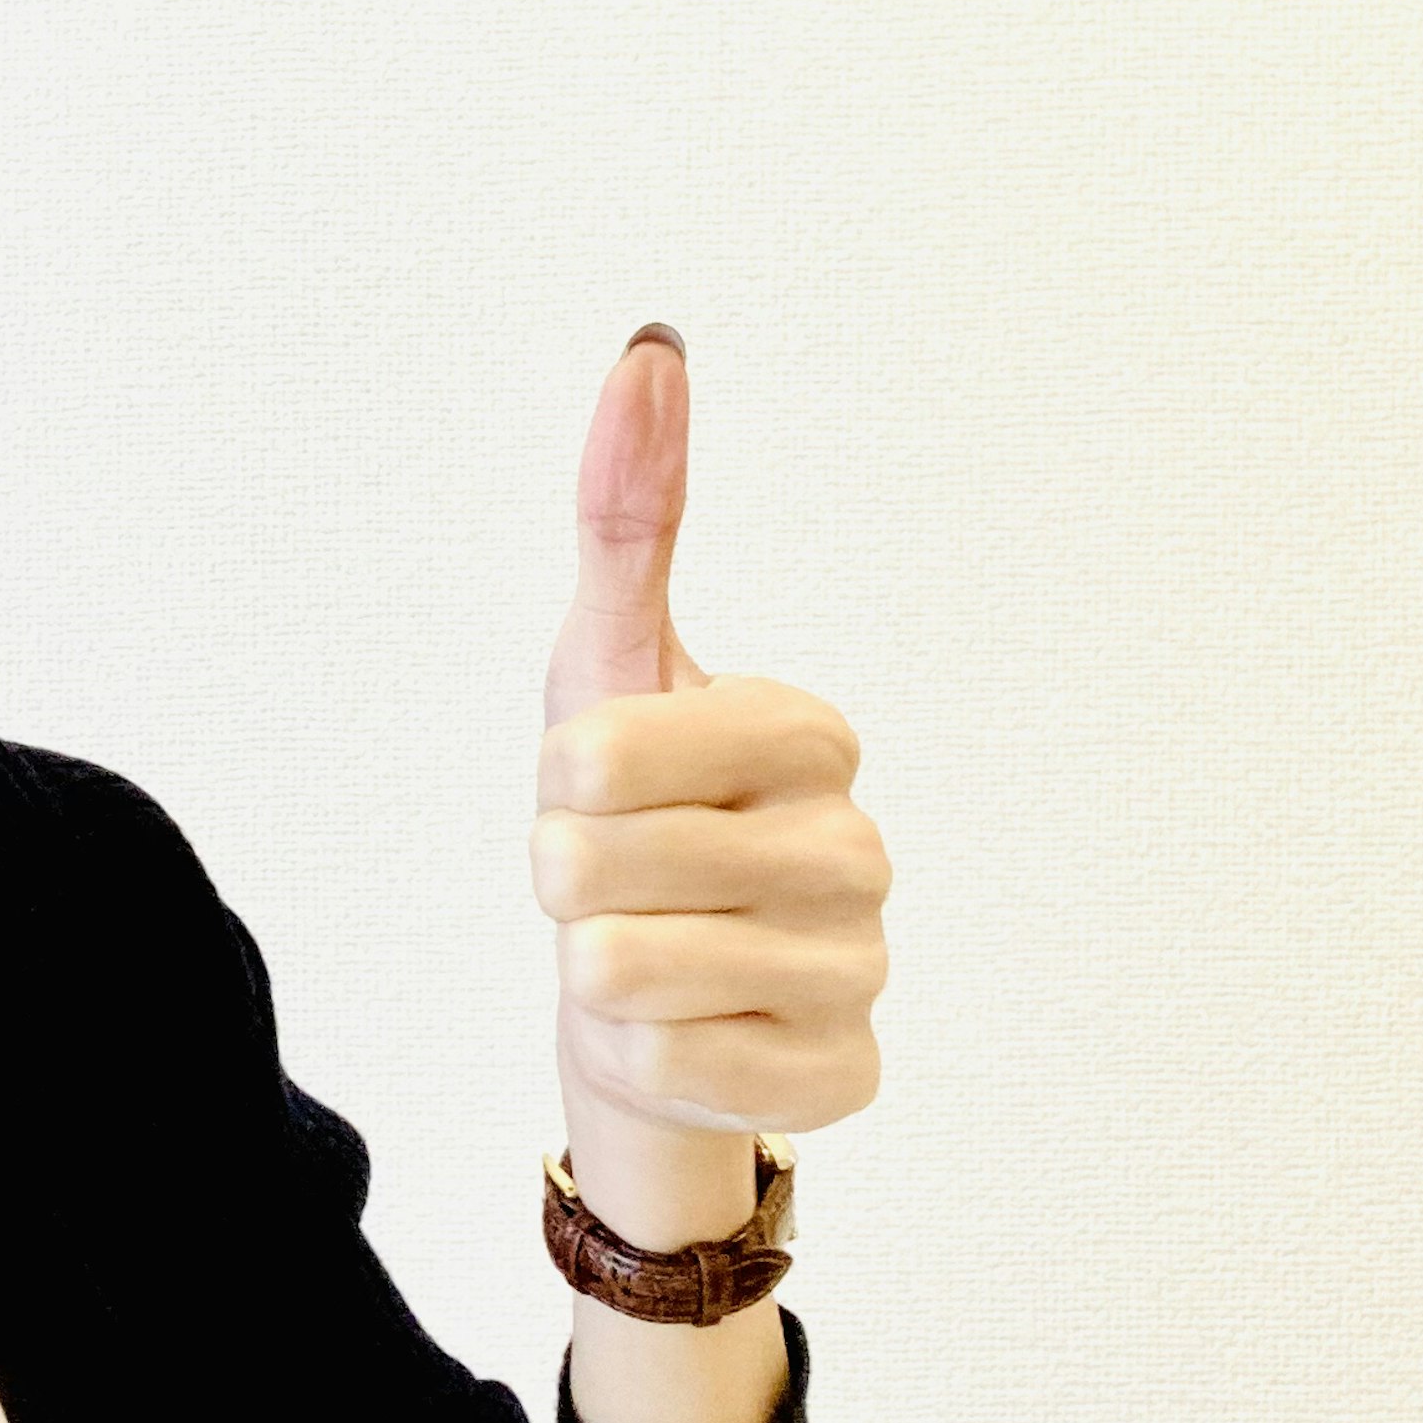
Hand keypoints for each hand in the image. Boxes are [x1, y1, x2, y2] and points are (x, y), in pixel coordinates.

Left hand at [537, 328, 886, 1232]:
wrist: (647, 999)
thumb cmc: (624, 813)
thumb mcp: (606, 663)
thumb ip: (629, 512)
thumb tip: (653, 347)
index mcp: (809, 735)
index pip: (603, 752)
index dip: (562, 778)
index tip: (590, 783)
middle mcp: (859, 844)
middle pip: (591, 863)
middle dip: (559, 878)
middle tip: (603, 880)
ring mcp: (862, 967)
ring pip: (625, 972)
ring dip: (591, 970)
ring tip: (638, 953)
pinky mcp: (842, 1076)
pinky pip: (674, 1068)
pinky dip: (641, 1056)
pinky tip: (684, 1032)